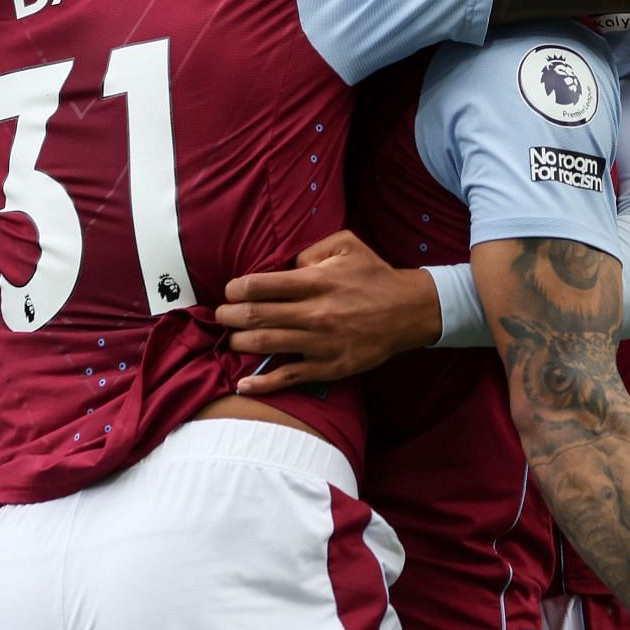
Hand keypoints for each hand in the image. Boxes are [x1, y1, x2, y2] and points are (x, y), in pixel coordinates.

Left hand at [214, 230, 439, 392]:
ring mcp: (321, 343)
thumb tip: (285, 264)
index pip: (262, 285)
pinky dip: (262, 383)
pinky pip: (289, 377)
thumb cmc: (374, 275)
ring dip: (239, 343)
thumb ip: (312, 249)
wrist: (409, 311)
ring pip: (267, 345)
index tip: (231, 291)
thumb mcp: (346, 245)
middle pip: (257, 316)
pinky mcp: (329, 367)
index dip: (237, 288)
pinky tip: (242, 384)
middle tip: (221, 316)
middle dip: (230, 316)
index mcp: (316, 281)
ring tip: (230, 339)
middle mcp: (315, 313)